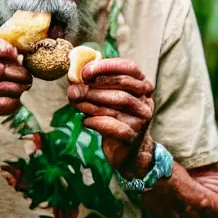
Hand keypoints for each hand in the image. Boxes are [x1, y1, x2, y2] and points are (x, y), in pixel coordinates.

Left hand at [67, 58, 154, 174]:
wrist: (127, 151)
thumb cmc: (114, 117)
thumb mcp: (107, 97)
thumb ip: (93, 85)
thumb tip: (73, 78)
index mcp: (142, 85)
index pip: (129, 67)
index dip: (107, 66)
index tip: (85, 71)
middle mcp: (145, 100)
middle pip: (122, 84)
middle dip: (95, 85)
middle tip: (75, 89)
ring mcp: (141, 118)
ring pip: (116, 103)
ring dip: (91, 102)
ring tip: (76, 103)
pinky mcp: (132, 136)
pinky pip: (112, 125)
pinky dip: (95, 121)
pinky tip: (86, 121)